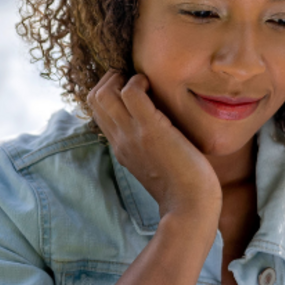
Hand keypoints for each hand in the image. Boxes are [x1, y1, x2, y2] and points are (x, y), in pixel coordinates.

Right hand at [87, 71, 220, 224]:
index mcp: (121, 148)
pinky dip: (138, 81)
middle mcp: (120, 140)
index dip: (109, 92)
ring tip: (142, 81)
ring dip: (121, 77)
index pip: (98, 112)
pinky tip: (153, 87)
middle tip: (134, 79)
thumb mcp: (156, 164)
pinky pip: (130, 92)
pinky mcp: (151, 129)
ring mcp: (132, 134)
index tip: (130, 88)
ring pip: (104, 93)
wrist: (190, 207)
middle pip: (94, 98)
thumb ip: (149, 147)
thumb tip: (160, 130)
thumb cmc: (183, 187)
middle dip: (110, 79)